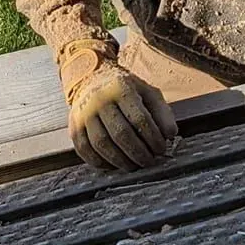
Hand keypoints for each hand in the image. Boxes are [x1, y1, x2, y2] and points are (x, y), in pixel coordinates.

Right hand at [59, 38, 178, 172]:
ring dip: (120, 161)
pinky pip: (84, 150)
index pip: (139, 118)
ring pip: (101, 144)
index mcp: (121, 88)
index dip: (152, 138)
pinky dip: (99, 162)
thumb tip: (171, 135)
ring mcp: (83, 113)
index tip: (161, 149)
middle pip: (120, 134)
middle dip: (138, 153)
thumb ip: (162, 112)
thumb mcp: (147, 92)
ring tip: (133, 166)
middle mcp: (99, 99)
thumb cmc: (124, 89)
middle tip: (149, 162)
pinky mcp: (74, 126)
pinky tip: (113, 165)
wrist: (91, 78)